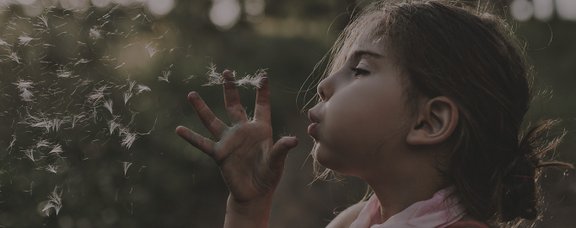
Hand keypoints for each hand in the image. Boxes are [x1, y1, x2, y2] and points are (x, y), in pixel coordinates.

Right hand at [176, 70, 297, 203]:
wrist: (255, 193)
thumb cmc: (269, 175)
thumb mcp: (277, 162)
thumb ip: (281, 149)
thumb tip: (294, 140)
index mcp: (260, 129)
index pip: (262, 106)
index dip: (263, 92)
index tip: (263, 76)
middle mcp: (243, 131)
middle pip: (234, 105)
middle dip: (230, 88)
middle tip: (227, 71)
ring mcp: (229, 141)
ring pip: (212, 120)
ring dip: (201, 108)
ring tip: (191, 94)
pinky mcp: (219, 154)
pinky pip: (203, 143)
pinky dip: (190, 137)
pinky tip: (178, 129)